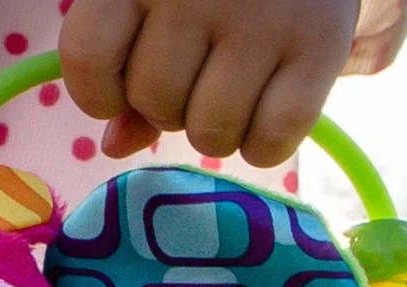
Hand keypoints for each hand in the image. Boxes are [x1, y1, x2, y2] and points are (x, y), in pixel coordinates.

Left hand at [60, 0, 360, 166]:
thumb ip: (128, 65)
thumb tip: (115, 147)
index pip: (87, 60)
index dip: (100, 92)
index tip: (122, 82)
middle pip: (155, 104)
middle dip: (171, 103)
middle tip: (201, 66)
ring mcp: (262, 18)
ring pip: (210, 133)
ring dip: (218, 127)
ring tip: (237, 83)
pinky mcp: (318, 44)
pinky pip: (269, 143)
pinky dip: (265, 144)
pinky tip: (270, 105)